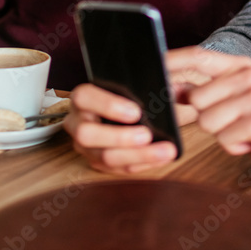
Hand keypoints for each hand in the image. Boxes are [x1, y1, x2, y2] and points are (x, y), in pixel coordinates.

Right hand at [64, 83, 178, 173]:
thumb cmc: (130, 94)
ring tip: (164, 150)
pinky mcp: (98, 162)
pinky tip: (161, 157)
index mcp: (83, 98)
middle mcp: (78, 122)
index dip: (108, 105)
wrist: (130, 110)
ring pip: (104, 157)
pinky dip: (142, 164)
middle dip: (119, 137)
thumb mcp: (135, 82)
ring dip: (137, 155)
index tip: (136, 111)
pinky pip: (118, 169)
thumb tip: (171, 90)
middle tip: (147, 135)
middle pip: (86, 134)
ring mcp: (86, 146)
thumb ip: (145, 83)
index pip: (84, 97)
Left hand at [169, 47, 250, 179]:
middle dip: (206, 117)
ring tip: (241, 131)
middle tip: (231, 122)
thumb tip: (166, 84)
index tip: (152, 65)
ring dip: (220, 133)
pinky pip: (223, 138)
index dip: (173, 61)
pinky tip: (250, 142)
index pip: (199, 57)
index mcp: (240, 66)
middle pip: (197, 97)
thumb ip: (199, 91)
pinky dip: (233, 146)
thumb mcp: (227, 103)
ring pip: (207, 120)